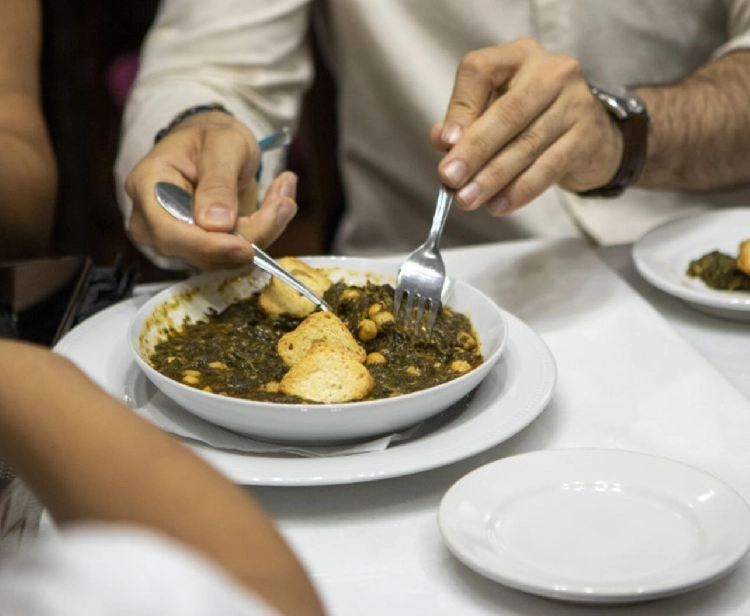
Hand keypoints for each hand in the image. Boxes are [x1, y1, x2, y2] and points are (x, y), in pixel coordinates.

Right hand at [124, 111, 297, 269]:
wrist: (216, 145)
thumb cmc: (212, 137)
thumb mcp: (223, 145)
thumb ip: (218, 182)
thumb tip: (217, 225)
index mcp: (148, 186)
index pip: (168, 232)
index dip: (206, 245)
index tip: (244, 247)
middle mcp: (154, 220)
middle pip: (197, 251)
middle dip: (247, 235)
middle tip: (284, 204)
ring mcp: (178, 238)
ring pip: (222, 258)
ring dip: (262, 231)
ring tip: (284, 193)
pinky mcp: (204, 249)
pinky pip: (235, 254)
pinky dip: (263, 233)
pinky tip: (279, 203)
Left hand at [432, 38, 622, 215]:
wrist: (591, 137)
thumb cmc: (530, 120)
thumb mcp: (495, 110)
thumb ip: (466, 121)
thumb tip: (442, 140)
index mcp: (518, 56)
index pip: (480, 71)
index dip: (460, 107)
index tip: (444, 142)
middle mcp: (551, 71)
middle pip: (508, 112)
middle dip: (475, 150)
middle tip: (450, 179)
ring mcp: (576, 102)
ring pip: (527, 144)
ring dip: (492, 177)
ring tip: (467, 199)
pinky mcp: (589, 136)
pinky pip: (549, 167)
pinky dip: (520, 190)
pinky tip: (498, 205)